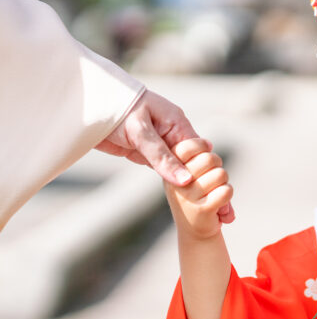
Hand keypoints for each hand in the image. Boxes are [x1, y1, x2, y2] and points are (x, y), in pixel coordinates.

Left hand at [96, 89, 234, 223]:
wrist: (88, 103)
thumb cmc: (118, 109)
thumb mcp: (141, 133)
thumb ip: (162, 157)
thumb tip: (187, 181)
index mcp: (179, 124)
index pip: (202, 154)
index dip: (211, 176)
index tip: (221, 198)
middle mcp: (175, 135)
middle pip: (199, 166)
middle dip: (212, 190)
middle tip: (225, 215)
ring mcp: (163, 146)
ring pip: (185, 172)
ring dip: (199, 192)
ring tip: (216, 215)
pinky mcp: (149, 155)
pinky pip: (169, 173)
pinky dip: (181, 187)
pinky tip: (193, 204)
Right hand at [164, 138, 233, 240]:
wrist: (195, 232)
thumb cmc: (197, 196)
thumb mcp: (189, 175)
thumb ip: (196, 158)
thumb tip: (207, 144)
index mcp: (170, 171)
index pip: (186, 147)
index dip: (202, 146)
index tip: (207, 152)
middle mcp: (175, 183)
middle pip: (209, 158)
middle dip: (217, 165)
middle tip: (213, 177)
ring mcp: (188, 197)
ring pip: (220, 174)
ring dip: (224, 182)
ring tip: (215, 192)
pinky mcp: (202, 209)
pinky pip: (226, 191)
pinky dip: (228, 194)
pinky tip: (220, 202)